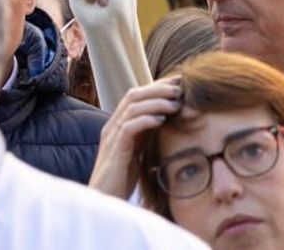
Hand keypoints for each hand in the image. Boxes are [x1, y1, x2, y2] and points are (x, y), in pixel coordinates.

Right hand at [89, 77, 181, 198]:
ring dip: (155, 102)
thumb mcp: (136, 153)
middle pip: (133, 95)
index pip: (135, 96)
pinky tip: (161, 120)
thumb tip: (164, 124)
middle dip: (157, 89)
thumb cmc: (121, 180)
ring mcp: (112, 137)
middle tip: (180, 88)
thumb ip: (144, 137)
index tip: (178, 83)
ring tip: (175, 103)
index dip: (156, 87)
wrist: (104, 201)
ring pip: (132, 108)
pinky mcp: (115, 151)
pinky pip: (128, 128)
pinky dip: (145, 120)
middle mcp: (112, 127)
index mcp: (118, 125)